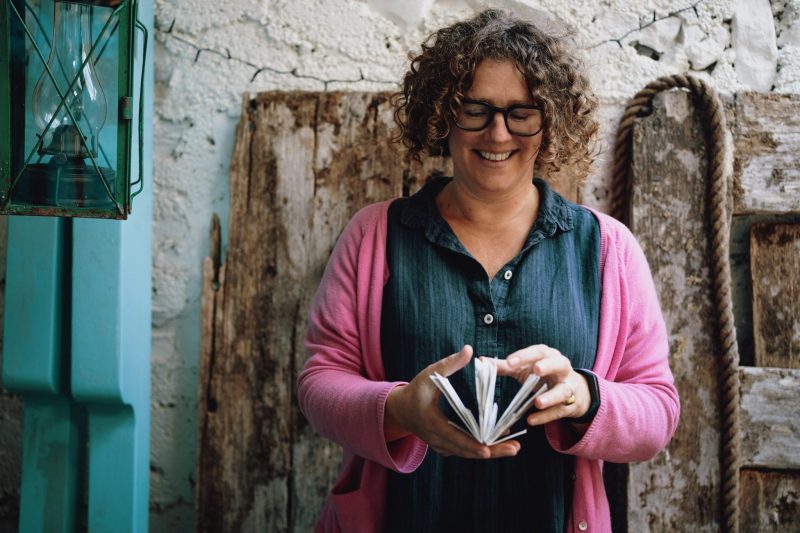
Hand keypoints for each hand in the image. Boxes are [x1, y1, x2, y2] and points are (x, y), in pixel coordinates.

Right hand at [385, 345, 520, 458]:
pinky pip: (464, 451)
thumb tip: (469, 349)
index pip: (454, 438)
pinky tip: (498, 445)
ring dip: (490, 452)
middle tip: (514, 449)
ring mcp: (440, 445)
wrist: (401, 410)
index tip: (489, 451)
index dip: (472, 445)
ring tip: (512, 449)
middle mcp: (436, 439)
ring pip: (467, 453)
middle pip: (466, 450)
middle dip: (491, 451)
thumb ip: (449, 363)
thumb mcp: (429, 374)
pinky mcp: (444, 447)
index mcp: (432, 422)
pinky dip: (480, 449)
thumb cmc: (416, 389)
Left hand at [491, 344, 591, 426]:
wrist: (573, 391)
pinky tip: (532, 420)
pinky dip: (545, 417)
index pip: (538, 352)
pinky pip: (559, 411)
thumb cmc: (543, 375)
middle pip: (558, 363)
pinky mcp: (570, 405)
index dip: (524, 356)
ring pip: (563, 390)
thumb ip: (506, 366)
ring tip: (537, 402)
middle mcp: (562, 368)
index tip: (510, 362)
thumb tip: (482, 360)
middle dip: (547, 366)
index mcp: (549, 355)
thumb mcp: (525, 368)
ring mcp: (568, 386)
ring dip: (551, 397)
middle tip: (536, 370)